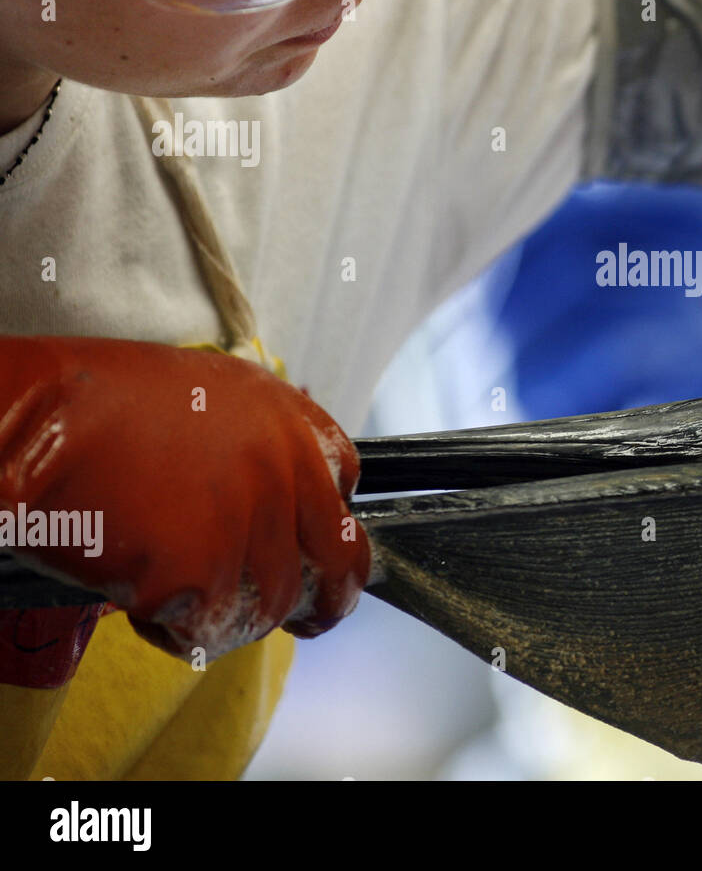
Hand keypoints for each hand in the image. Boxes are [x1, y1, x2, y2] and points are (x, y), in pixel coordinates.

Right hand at [0, 337, 368, 658]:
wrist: (38, 419)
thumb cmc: (97, 404)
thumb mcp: (207, 391)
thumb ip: (254, 438)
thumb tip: (268, 487)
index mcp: (289, 420)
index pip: (345, 482)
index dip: (328, 521)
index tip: (314, 546)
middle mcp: (286, 471)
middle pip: (339, 556)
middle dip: (331, 597)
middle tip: (314, 619)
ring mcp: (250, 524)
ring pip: (272, 603)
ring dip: (237, 615)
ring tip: (185, 603)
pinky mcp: (204, 573)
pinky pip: (208, 626)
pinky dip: (175, 628)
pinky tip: (141, 603)